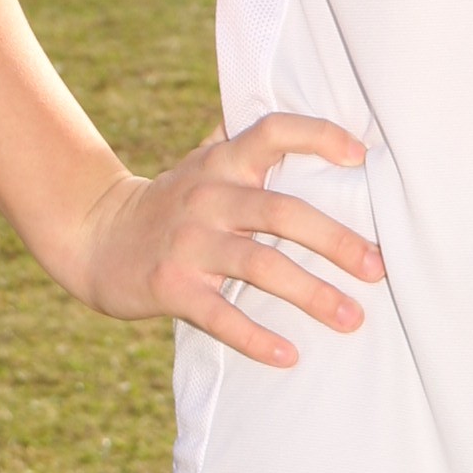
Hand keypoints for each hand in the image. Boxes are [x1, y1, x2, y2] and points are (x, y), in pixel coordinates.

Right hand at [62, 112, 384, 367]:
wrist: (94, 236)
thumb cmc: (172, 202)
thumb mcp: (203, 162)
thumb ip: (248, 144)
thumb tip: (315, 117)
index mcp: (222, 162)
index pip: (272, 131)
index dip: (317, 136)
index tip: (361, 156)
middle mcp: (208, 196)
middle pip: (280, 212)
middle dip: (335, 241)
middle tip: (378, 267)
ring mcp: (188, 243)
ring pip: (259, 265)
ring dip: (311, 294)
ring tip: (352, 318)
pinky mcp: (171, 286)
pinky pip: (220, 315)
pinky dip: (256, 337)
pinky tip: (289, 356)